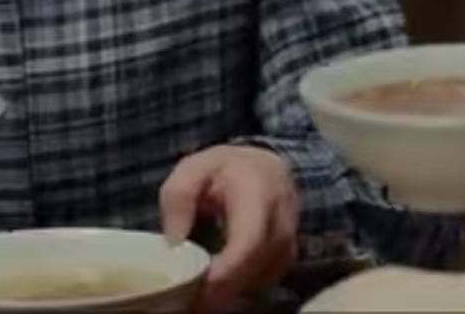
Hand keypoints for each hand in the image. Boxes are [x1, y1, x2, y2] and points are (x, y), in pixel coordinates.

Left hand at [160, 145, 299, 312]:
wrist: (264, 166)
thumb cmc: (224, 168)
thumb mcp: (192, 169)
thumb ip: (179, 197)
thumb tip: (174, 242)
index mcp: (258, 192)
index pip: (250, 239)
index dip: (229, 267)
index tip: (201, 284)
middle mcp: (282, 216)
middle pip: (260, 264)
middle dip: (226, 287)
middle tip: (192, 299)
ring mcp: (290, 236)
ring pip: (266, 276)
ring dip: (235, 291)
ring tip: (202, 296)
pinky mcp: (288, 252)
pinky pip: (269, 278)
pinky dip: (245, 287)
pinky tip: (221, 289)